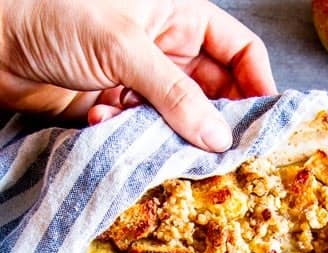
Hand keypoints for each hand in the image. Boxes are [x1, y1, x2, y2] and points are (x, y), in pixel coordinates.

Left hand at [0, 0, 275, 149]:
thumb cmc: (54, 15)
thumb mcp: (125, 47)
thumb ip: (176, 95)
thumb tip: (219, 137)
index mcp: (179, 17)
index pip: (239, 51)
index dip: (258, 84)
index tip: (266, 124)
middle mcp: (166, 50)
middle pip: (215, 93)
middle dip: (218, 122)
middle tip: (223, 154)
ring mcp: (142, 82)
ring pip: (181, 120)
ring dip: (171, 135)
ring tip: (158, 141)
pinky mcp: (118, 110)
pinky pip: (144, 134)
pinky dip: (132, 136)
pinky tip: (106, 121)